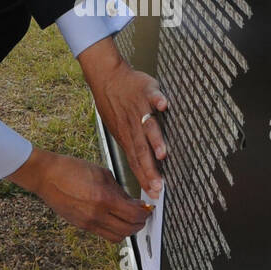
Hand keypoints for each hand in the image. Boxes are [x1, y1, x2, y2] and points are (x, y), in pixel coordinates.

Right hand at [6, 147, 151, 241]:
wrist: (46, 176)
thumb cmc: (72, 169)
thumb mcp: (103, 174)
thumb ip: (120, 191)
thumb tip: (134, 203)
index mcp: (104, 198)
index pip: (134, 214)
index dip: (144, 213)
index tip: (148, 208)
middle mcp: (97, 214)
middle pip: (128, 230)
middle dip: (139, 224)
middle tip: (143, 215)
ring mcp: (88, 223)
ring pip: (117, 236)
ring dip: (128, 230)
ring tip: (130, 220)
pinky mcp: (81, 226)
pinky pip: (104, 234)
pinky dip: (114, 229)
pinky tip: (115, 219)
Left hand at [76, 37, 167, 197]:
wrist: (106, 77)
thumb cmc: (115, 105)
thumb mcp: (119, 130)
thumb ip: (133, 147)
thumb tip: (142, 168)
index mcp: (128, 137)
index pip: (136, 161)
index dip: (144, 177)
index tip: (154, 193)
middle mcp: (133, 126)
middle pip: (142, 150)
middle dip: (150, 169)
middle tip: (158, 185)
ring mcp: (139, 108)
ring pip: (148, 126)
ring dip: (155, 139)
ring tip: (163, 153)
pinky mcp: (146, 90)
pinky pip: (153, 95)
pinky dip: (158, 100)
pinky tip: (163, 106)